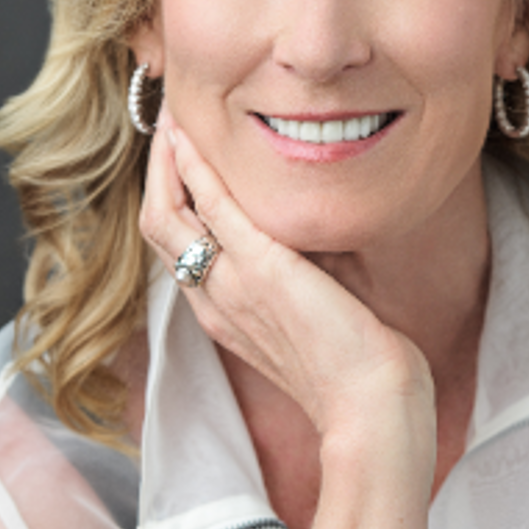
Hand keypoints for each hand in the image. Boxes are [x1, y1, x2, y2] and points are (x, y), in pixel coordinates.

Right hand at [138, 109, 436, 449]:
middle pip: (158, 229)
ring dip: (165, 161)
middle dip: (156, 173)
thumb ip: (299, 275)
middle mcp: (213, 300)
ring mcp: (231, 285)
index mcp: (223, 313)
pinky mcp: (261, 270)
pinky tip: (190, 137)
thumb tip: (313, 234)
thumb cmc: (355, 366)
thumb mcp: (312, 314)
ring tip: (170, 119)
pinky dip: (195, 169)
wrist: (372, 409)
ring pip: (167, 216)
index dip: (171, 201)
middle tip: (167, 127)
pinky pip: (212, 209)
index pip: (177, 249)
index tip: (181, 159)